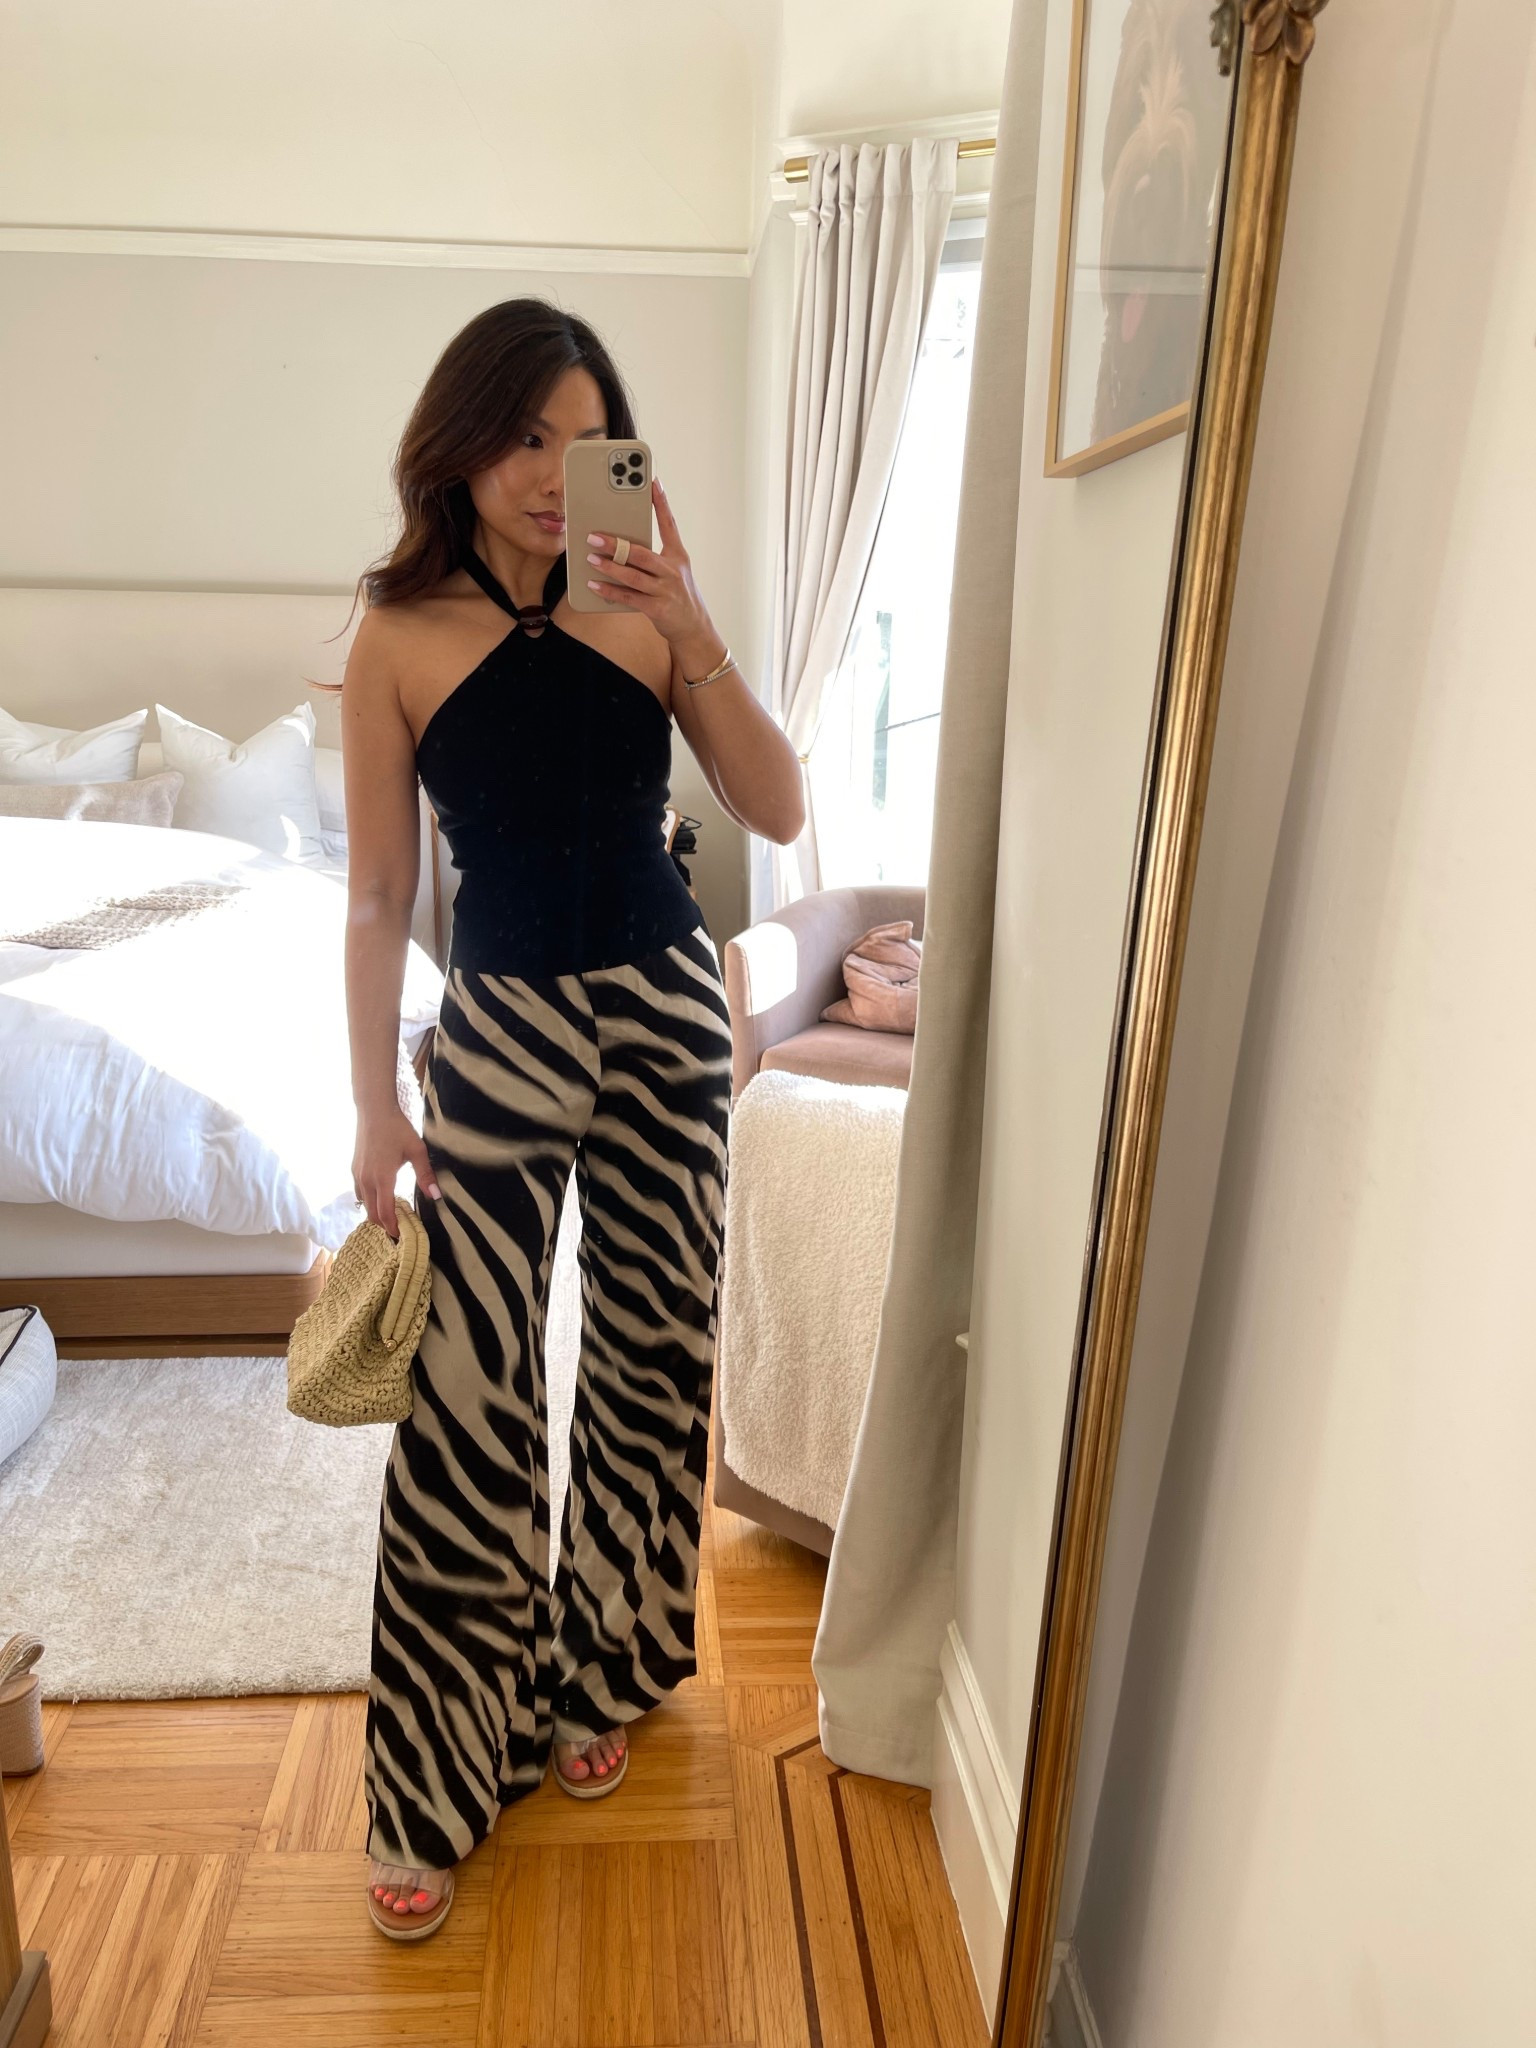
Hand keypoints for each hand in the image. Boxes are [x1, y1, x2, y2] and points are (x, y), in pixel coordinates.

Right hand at [352, 1108, 440, 1237]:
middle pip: (372, 1214)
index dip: (393, 1228)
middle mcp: (366, 1180)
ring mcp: (357, 1175)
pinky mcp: (354, 1169)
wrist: (373, 1111)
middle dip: (384, 1225)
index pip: (385, 1213)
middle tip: (398, 1231)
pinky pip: (359, 1194)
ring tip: (391, 1218)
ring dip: (376, 1214)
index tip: (401, 1237)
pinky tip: (380, 1200)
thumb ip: (425, 1175)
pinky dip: (368, 1202)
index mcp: (383, 1178)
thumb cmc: (397, 1128)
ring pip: (364, 1205)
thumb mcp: (417, 1150)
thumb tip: (436, 1196)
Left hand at [582, 479, 722, 666]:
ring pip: (633, 576)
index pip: (669, 524)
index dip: (661, 503)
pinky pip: (629, 598)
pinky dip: (610, 591)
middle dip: (616, 544)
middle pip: (641, 553)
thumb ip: (653, 556)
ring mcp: (665, 591)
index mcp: (678, 556)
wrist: (693, 627)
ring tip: (591, 559)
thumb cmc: (678, 595)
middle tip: (594, 537)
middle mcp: (672, 571)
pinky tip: (595, 585)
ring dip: (610, 567)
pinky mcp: (657, 609)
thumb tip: (620, 544)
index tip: (652, 483)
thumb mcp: (674, 571)